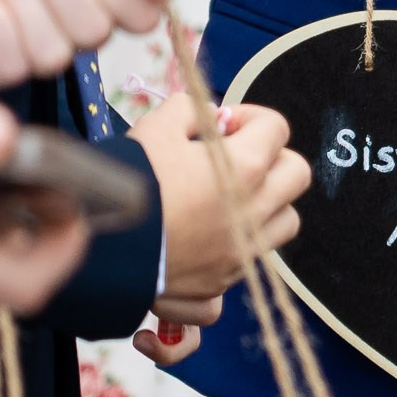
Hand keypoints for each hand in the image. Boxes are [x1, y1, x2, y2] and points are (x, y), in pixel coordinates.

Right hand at [133, 91, 309, 321]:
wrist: (99, 246)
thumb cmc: (131, 180)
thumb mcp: (156, 126)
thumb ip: (190, 110)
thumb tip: (210, 118)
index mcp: (244, 169)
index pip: (276, 128)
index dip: (249, 117)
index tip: (222, 125)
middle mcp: (252, 214)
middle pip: (296, 175)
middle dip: (272, 158)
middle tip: (233, 158)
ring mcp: (239, 254)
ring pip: (284, 223)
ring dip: (265, 205)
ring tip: (225, 200)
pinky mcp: (218, 286)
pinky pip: (244, 269)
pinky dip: (233, 255)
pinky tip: (206, 245)